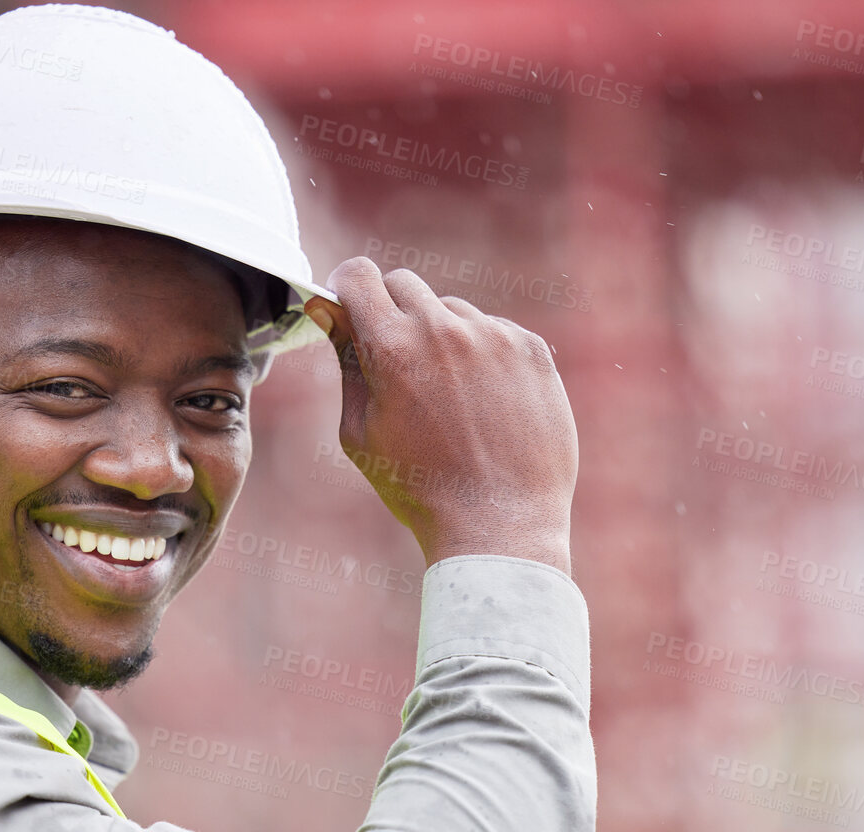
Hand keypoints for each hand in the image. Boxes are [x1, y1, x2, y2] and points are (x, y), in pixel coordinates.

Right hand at [303, 257, 576, 574]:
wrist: (499, 524)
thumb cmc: (419, 488)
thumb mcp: (360, 432)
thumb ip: (346, 364)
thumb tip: (332, 313)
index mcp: (392, 348)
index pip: (359, 276)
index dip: (348, 288)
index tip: (349, 305)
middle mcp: (445, 329)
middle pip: (405, 284)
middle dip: (391, 312)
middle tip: (397, 362)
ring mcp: (494, 336)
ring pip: (452, 311)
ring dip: (441, 337)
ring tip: (449, 399)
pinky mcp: (531, 350)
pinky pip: (494, 331)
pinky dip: (483, 355)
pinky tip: (485, 405)